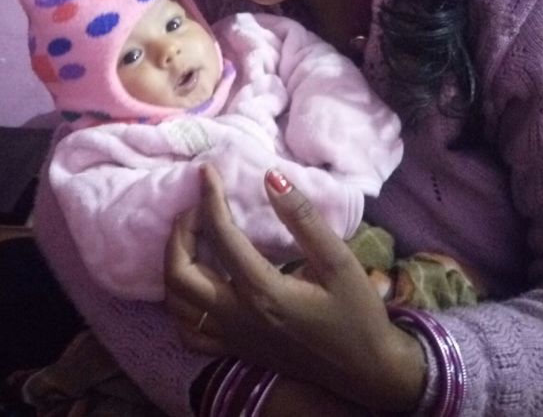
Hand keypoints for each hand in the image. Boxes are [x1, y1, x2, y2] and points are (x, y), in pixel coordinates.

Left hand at [164, 165, 425, 411]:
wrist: (367, 370)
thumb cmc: (357, 314)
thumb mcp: (339, 261)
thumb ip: (303, 219)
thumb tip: (271, 178)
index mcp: (264, 292)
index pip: (221, 236)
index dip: (210, 198)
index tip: (207, 171)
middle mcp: (239, 317)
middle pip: (181, 273)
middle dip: (180, 232)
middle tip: (197, 206)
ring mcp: (232, 338)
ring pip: (177, 303)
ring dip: (175, 262)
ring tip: (193, 235)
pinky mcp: (234, 351)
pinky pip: (188, 330)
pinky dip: (180, 301)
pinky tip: (197, 279)